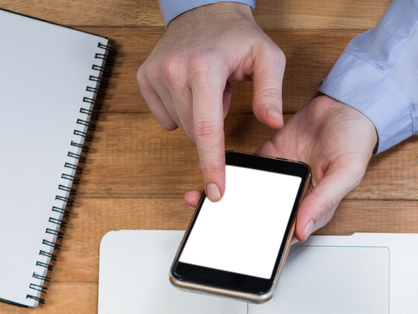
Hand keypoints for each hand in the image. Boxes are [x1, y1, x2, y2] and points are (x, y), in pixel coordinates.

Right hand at [138, 2, 284, 203]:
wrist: (204, 9)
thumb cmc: (237, 35)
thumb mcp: (268, 57)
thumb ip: (271, 92)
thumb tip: (272, 123)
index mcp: (206, 67)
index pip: (207, 129)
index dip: (213, 165)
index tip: (217, 191)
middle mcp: (175, 70)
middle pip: (196, 133)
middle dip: (213, 130)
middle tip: (224, 96)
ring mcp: (156, 75)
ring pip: (181, 128)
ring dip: (199, 119)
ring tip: (208, 88)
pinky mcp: (145, 79)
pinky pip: (166, 118)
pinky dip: (181, 112)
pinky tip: (191, 90)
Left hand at [184, 95, 377, 241]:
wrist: (348, 105)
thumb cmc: (355, 141)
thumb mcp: (346, 173)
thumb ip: (323, 201)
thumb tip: (302, 230)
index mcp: (312, 207)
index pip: (283, 233)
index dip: (261, 240)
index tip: (235, 242)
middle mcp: (293, 196)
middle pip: (260, 215)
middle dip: (233, 218)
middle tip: (208, 218)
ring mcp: (279, 177)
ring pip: (249, 194)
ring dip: (226, 195)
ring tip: (199, 198)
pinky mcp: (270, 156)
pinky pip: (246, 168)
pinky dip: (229, 169)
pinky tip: (211, 170)